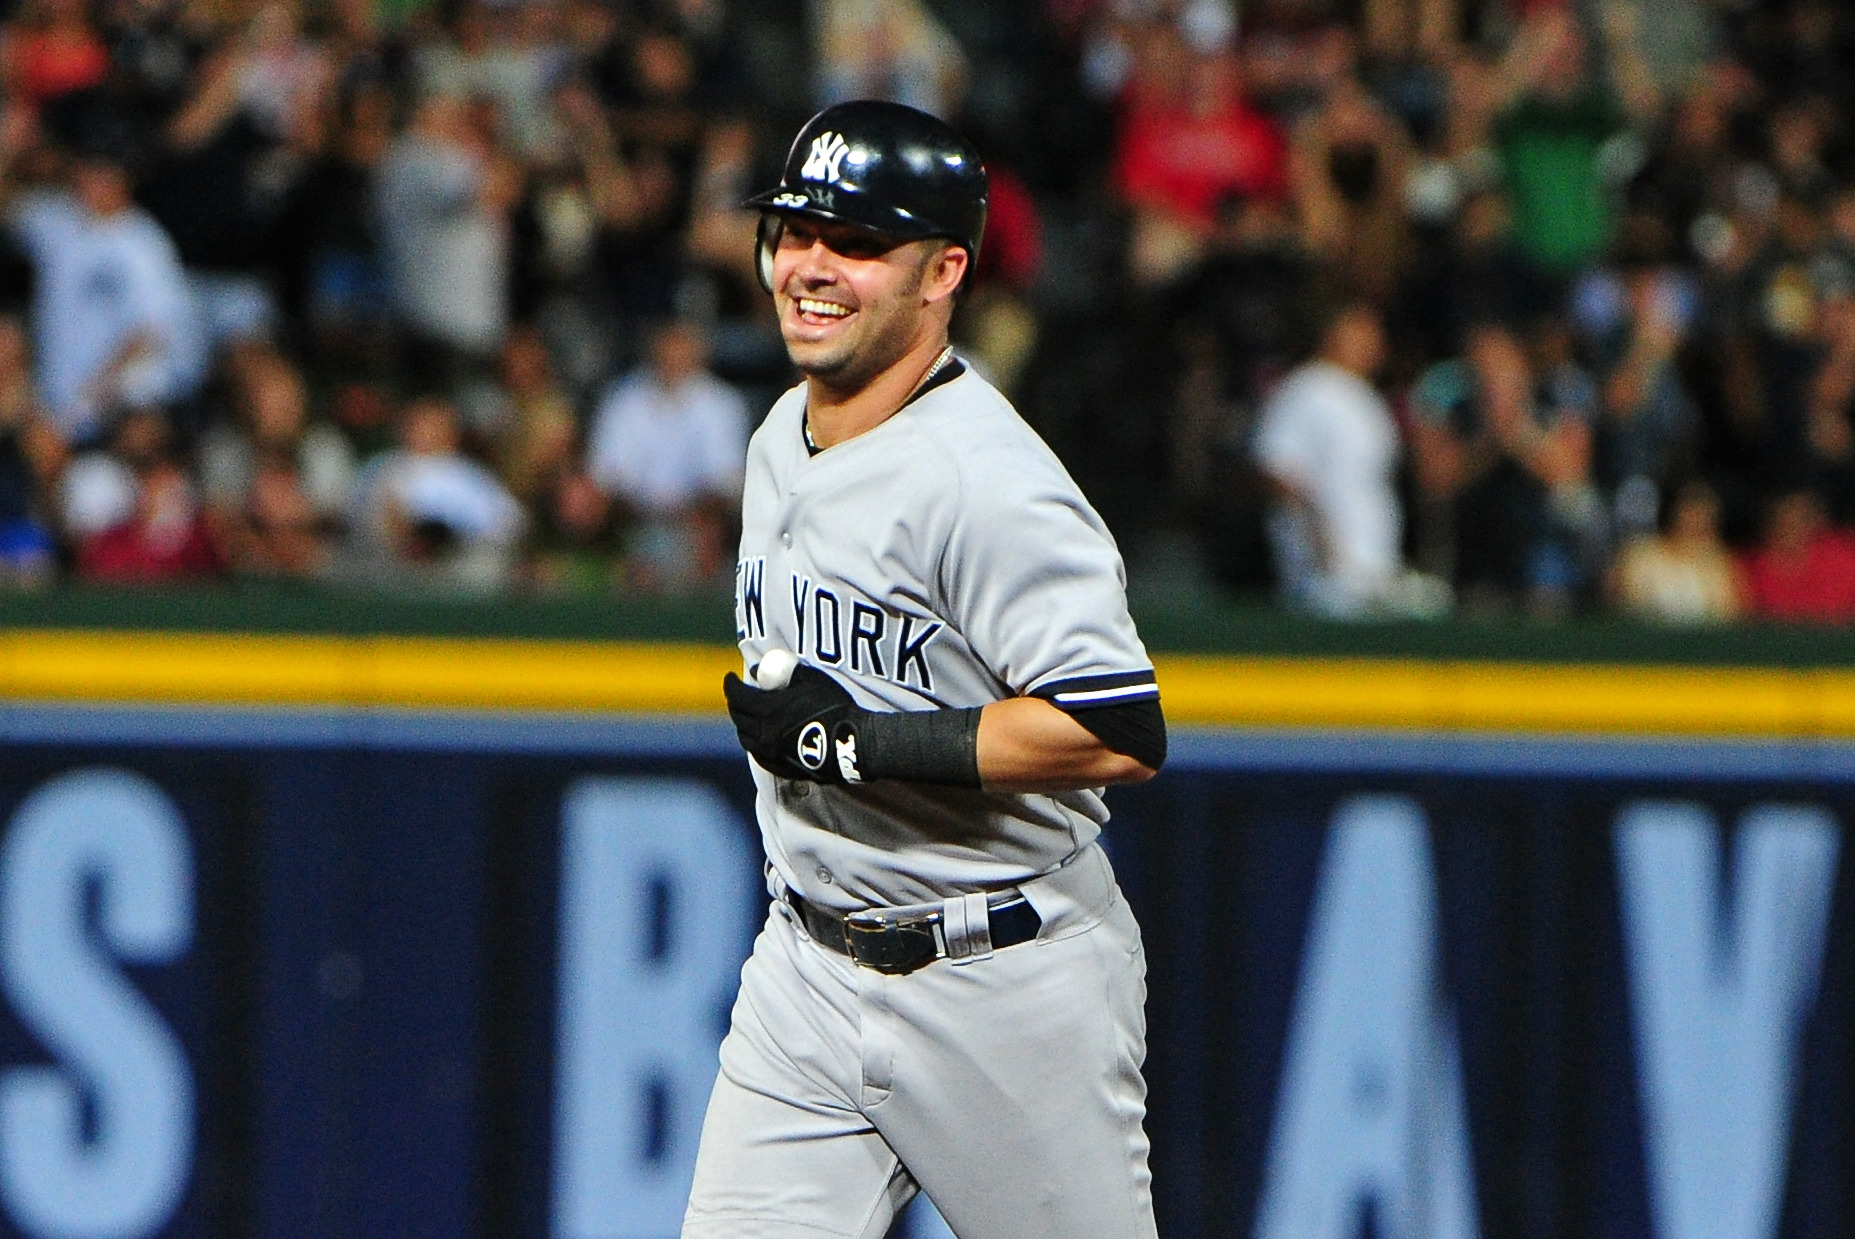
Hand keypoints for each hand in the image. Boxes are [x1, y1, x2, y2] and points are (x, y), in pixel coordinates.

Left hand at [723, 663, 862, 783]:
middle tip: (740, 696)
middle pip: (738, 718)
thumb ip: (784, 673)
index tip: (730, 677)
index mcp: (767, 710)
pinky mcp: (781, 767)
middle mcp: (764, 734)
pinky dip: (757, 743)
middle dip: (735, 704)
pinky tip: (764, 738)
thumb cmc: (834, 708)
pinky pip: (759, 754)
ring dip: (744, 725)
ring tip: (750, 717)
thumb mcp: (811, 680)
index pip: (737, 696)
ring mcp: (771, 753)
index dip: (731, 684)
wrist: (853, 743)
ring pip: (746, 739)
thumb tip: (760, 669)